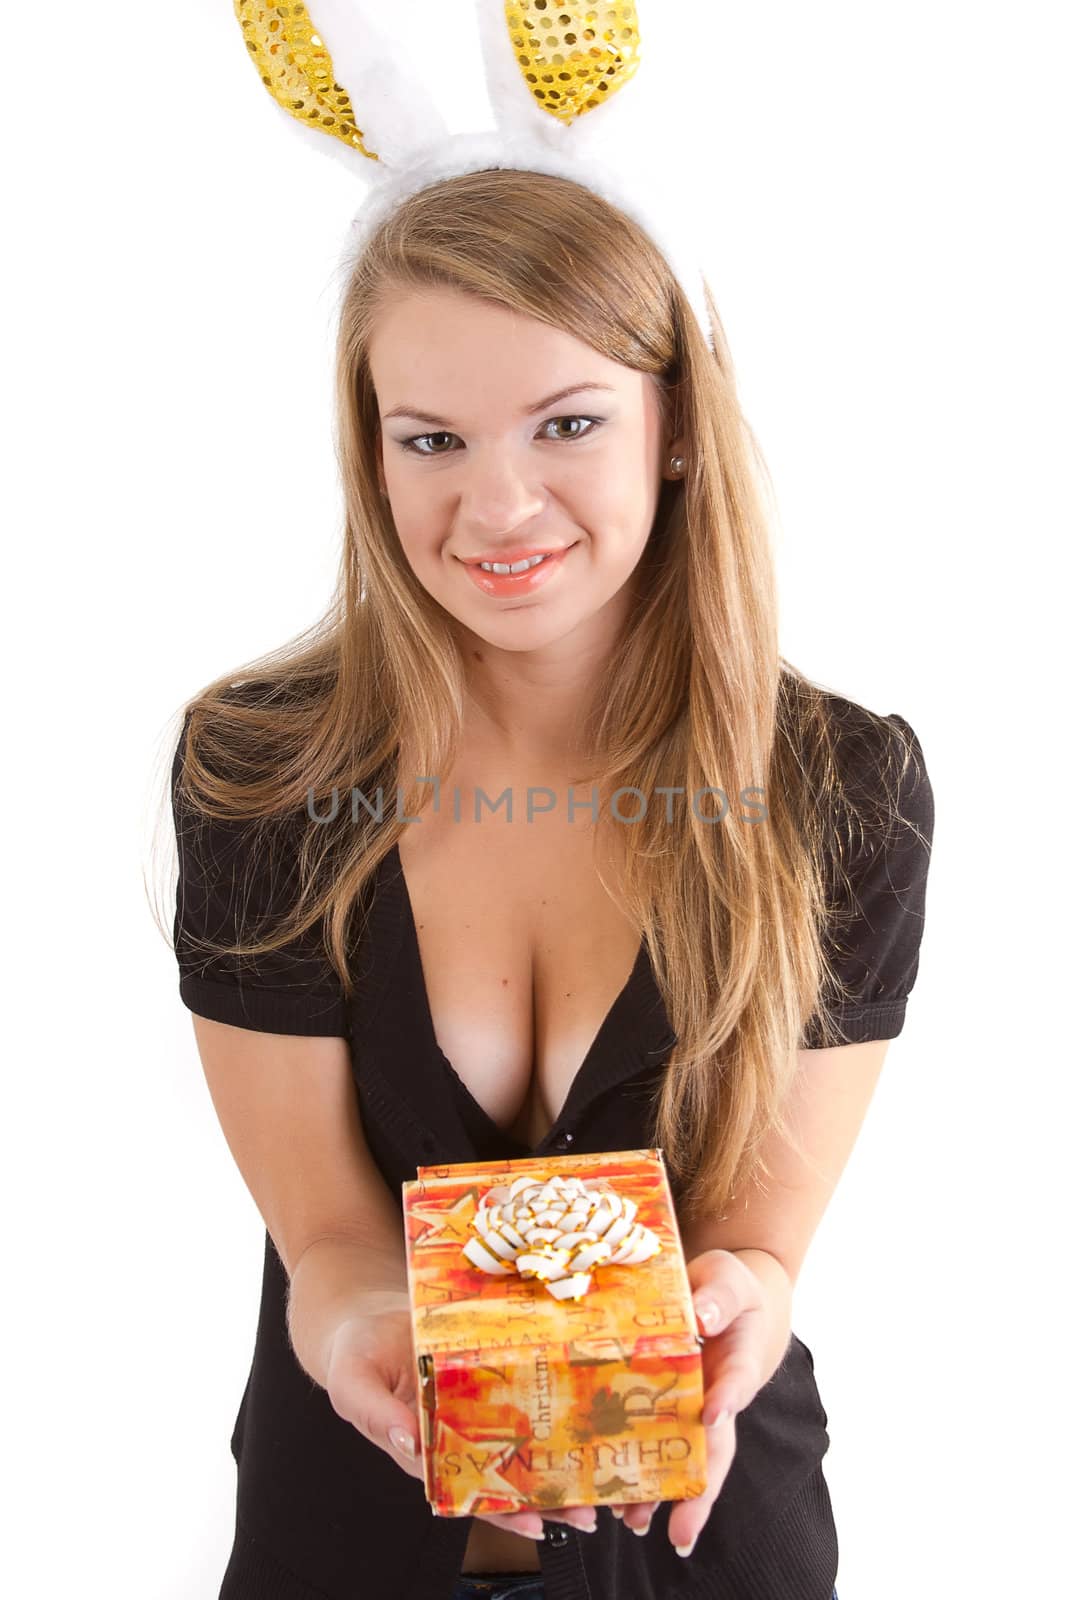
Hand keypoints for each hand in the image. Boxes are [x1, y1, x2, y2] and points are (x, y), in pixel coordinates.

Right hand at [323, 1291, 598, 1541]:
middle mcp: (449, 1440)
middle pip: (498, 1480)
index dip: (498, 1508)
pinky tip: (576, 1434)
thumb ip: (374, 1412)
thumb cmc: (356, 1353)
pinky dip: (543, 1427)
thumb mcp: (353, 1380)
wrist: (366, 1320)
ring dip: (550, 1476)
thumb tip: (408, 1442)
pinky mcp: (480, 1389)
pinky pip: (513, 1411)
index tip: (534, 1521)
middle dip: (540, 1502)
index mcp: (418, 1449)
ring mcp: (467, 1417)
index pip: (463, 1489)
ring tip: (593, 1493)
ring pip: (513, 1454)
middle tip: (585, 1514)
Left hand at [612, 1248, 791, 1557]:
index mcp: (739, 1358)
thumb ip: (720, 1295)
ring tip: (633, 1523)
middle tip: (680, 1534)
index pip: (737, 1379)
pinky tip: (611, 1497)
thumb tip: (704, 1315)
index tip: (712, 1415)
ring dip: (663, 1495)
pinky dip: (638, 1471)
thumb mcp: (728, 1278)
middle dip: (700, 1492)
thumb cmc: (725, 1288)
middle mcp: (718, 1395)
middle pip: (715, 1448)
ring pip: (685, 1459)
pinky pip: (656, 1443)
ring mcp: (693, 1407)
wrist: (720, 1297)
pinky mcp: (665, 1409)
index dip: (727, 1398)